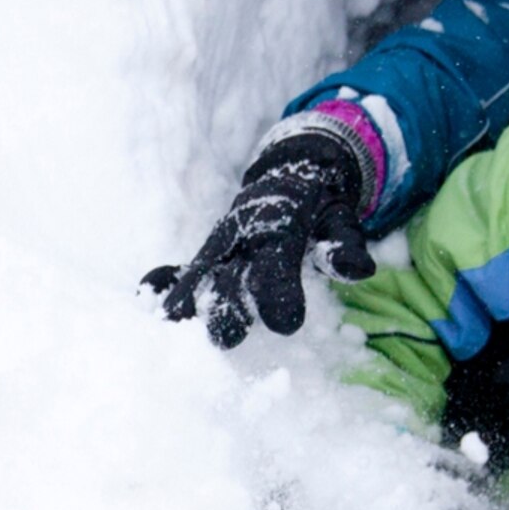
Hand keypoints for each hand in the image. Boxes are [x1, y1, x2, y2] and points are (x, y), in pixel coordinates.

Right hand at [142, 122, 378, 348]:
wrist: (291, 169)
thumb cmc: (321, 204)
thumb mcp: (341, 217)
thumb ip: (344, 244)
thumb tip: (359, 270)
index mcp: (278, 227)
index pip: (274, 264)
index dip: (277, 294)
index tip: (286, 325)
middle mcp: (241, 237)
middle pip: (229, 277)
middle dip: (225, 310)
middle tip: (226, 340)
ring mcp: (219, 246)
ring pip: (198, 277)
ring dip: (186, 305)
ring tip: (170, 332)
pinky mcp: (207, 256)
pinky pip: (182, 271)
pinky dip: (164, 284)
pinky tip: (148, 304)